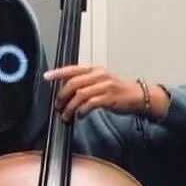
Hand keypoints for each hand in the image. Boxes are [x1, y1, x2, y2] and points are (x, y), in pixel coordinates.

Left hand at [44, 65, 169, 121]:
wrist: (138, 96)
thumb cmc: (117, 91)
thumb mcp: (100, 81)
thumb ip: (85, 83)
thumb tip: (66, 89)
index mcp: (95, 70)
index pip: (73, 69)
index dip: (58, 72)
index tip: (47, 77)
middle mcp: (99, 75)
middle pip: (74, 83)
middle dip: (62, 95)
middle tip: (58, 106)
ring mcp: (104, 86)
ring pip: (80, 94)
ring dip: (70, 107)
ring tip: (66, 115)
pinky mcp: (109, 98)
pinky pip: (90, 104)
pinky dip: (81, 111)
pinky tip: (79, 116)